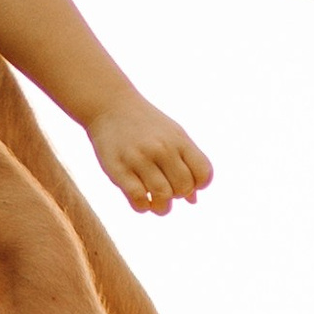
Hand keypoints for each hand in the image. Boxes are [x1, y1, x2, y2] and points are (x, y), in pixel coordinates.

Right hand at [88, 100, 211, 214]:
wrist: (110, 106)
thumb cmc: (145, 125)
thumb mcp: (171, 135)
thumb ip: (186, 164)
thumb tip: (193, 201)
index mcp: (179, 140)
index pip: (203, 173)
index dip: (199, 184)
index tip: (187, 182)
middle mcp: (162, 148)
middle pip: (184, 187)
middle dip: (179, 195)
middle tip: (168, 190)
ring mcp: (139, 159)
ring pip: (163, 196)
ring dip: (162, 207)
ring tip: (157, 203)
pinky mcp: (118, 170)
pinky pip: (139, 199)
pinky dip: (144, 207)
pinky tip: (142, 201)